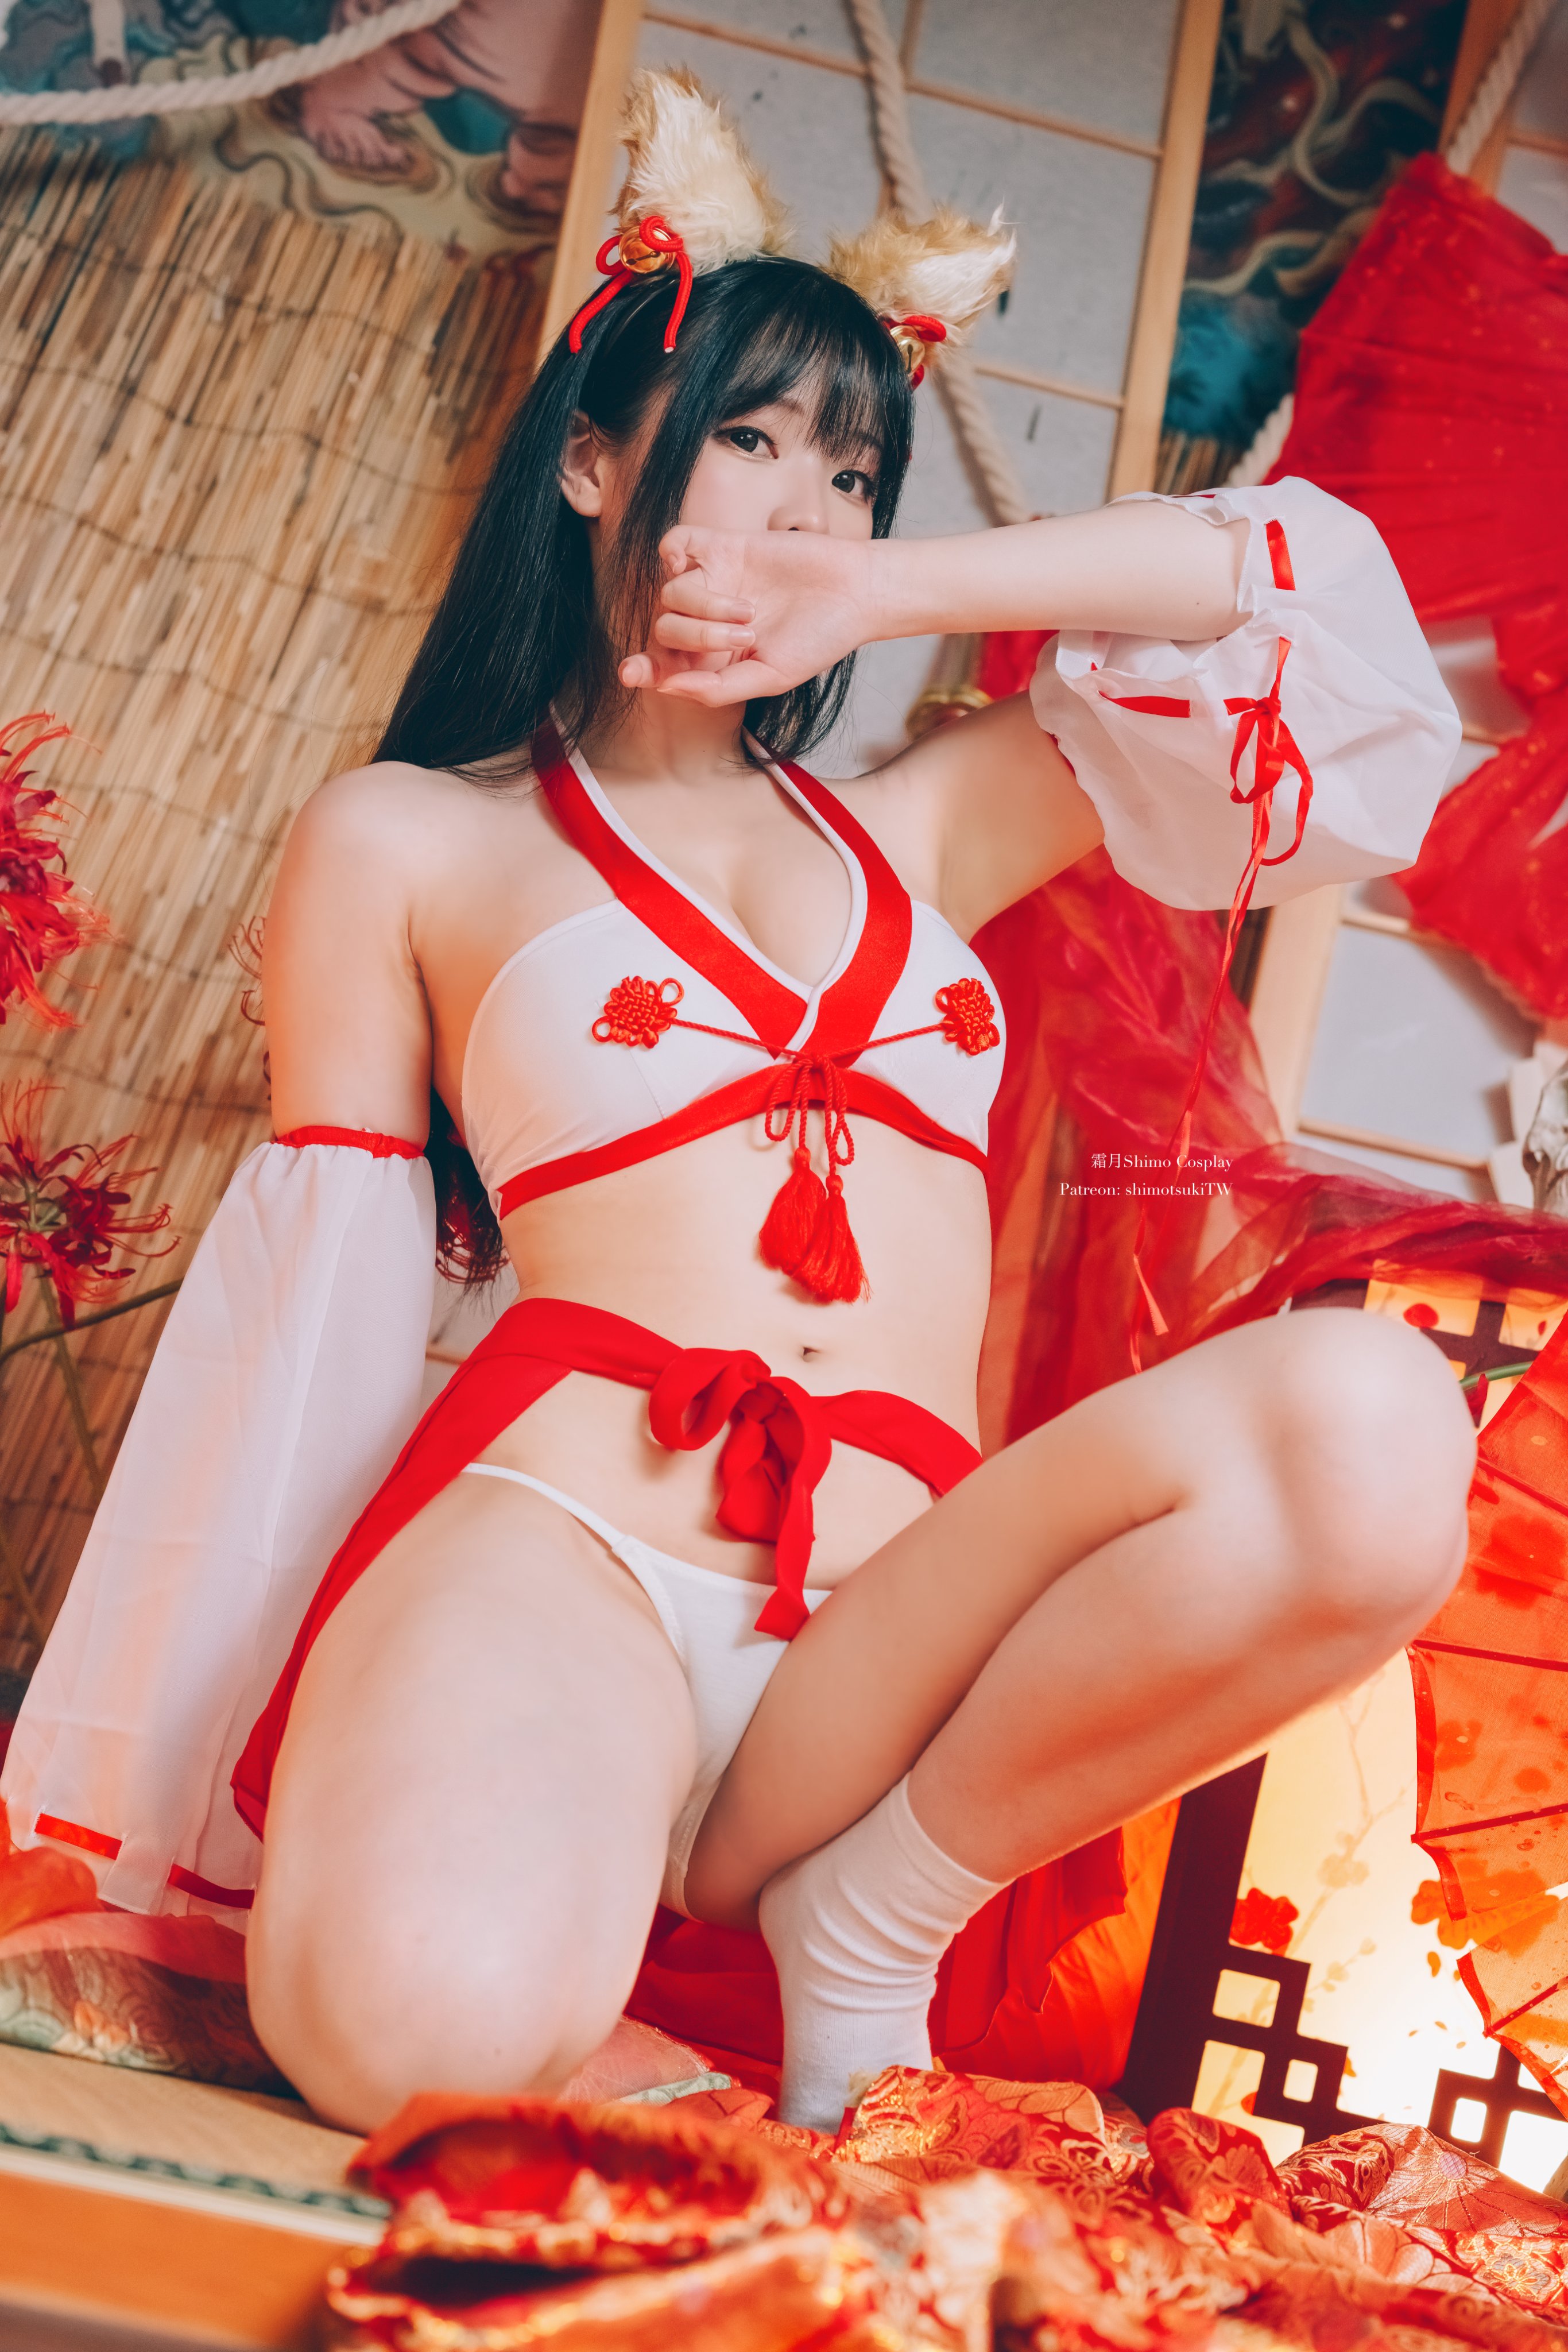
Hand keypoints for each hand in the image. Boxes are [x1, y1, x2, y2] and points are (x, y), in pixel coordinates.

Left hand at [618, 528, 875, 704]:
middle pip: (664, 629)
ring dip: (705, 607)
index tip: (632, 672)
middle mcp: (707, 619)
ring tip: (750, 612)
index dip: (643, 668)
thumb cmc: (819, 639)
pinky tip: (694, 565)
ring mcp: (713, 581)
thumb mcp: (770, 677)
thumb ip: (717, 689)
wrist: (854, 593)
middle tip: (746, 637)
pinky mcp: (724, 546)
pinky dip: (674, 552)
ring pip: (670, 592)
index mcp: (714, 657)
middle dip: (697, 638)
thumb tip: (668, 687)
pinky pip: (675, 543)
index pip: (663, 663)